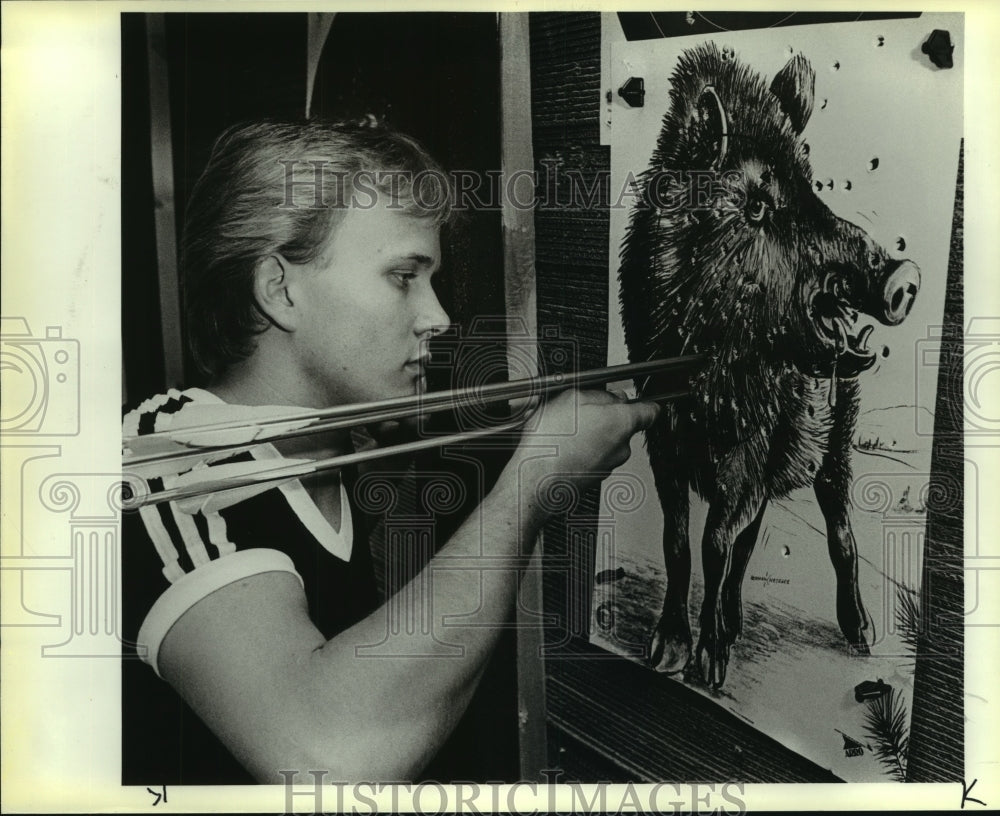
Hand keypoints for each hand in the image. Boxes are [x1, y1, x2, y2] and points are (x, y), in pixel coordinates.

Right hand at [503, 388, 659, 519]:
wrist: (536, 480)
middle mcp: (621, 447)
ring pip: (606, 442)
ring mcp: (609, 465)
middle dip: (605, 417)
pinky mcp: (595, 477)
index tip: (633, 400)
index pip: (650, 411)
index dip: (642, 403)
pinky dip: (581, 451)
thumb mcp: (571, 398)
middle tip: (580, 412)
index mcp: (622, 423)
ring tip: (563, 432)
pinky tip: (560, 447)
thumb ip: (600, 394)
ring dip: (590, 435)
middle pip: (623, 425)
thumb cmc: (551, 443)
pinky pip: (594, 457)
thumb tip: (611, 396)